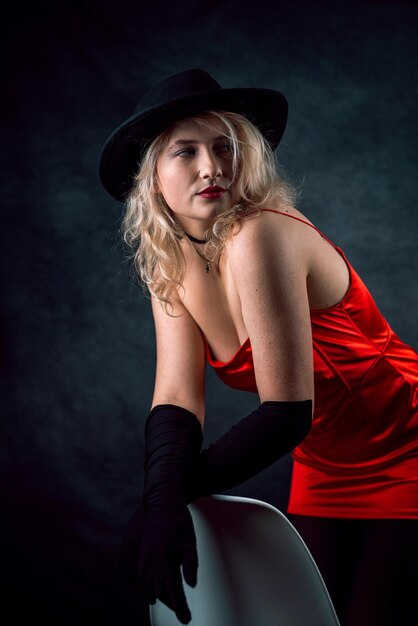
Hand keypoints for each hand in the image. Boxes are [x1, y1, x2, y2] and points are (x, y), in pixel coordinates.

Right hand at [117, 501, 197, 624]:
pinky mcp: (123, 553)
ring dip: (153, 590)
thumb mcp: (190, 541)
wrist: (158, 499)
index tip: (185, 618)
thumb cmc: (177, 519)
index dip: (180, 608)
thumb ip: (190, 564)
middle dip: (168, 599)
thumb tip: (191, 585)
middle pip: (157, 591)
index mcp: (162, 560)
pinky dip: (136, 580)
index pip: (172, 593)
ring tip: (162, 591)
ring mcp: (131, 559)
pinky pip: (128, 575)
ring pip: (142, 585)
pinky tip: (145, 579)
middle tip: (178, 604)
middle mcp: (144, 562)